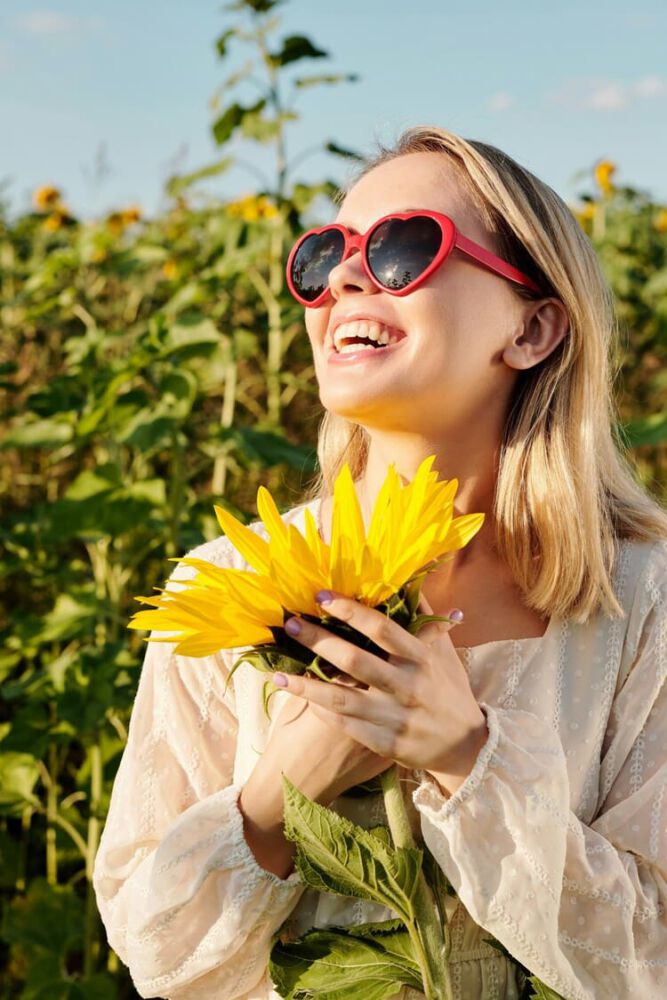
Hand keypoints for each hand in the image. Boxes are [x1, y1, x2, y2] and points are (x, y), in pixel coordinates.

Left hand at [273, 590, 487, 795]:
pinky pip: (345, 725)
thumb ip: (424, 616)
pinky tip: (301, 698)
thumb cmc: (449, 688)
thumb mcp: (443, 651)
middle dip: (318, 641)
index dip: (350, 610)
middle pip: (354, 660)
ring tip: (278, 674)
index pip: (381, 628)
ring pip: (342, 698)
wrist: (466, 744)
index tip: (321, 597)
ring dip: (306, 685)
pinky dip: (321, 711)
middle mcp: (407, 686)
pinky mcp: (385, 743)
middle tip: (290, 625)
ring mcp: (395, 717)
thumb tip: (407, 578)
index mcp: (421, 658)